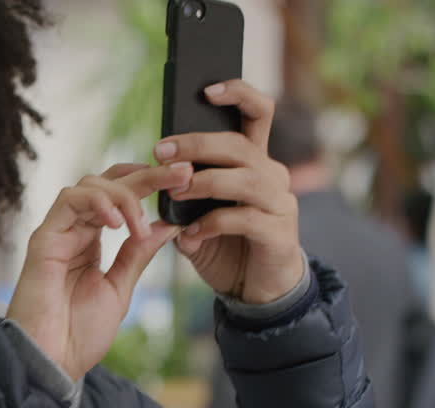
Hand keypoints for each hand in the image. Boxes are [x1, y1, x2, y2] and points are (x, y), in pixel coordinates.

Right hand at [8, 162, 192, 379]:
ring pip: (89, 185)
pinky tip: (118, 223)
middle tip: (181, 175)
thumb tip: (166, 225)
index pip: (119, 198)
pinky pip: (68, 200)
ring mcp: (57, 232)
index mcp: (90, 242)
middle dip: (148, 176)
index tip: (184, 181)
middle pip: (108, 183)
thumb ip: (138, 254)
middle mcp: (73, 231)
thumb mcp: (120, 288)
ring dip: (123, 195)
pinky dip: (97, 203)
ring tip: (140, 223)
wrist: (51, 361)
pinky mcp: (43, 238)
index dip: (150, 184)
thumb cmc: (79, 333)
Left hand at [158, 80, 303, 303]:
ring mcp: (279, 202)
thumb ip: (182, 194)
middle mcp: (272, 174)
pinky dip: (209, 225)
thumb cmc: (226, 245)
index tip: (206, 90)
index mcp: (254, 161)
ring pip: (242, 178)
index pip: (258, 112)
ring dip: (202, 182)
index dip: (237, 93)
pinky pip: (241, 219)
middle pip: (238, 145)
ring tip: (174, 194)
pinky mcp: (278, 232)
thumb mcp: (199, 214)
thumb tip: (155, 175)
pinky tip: (189, 235)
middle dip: (196, 145)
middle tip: (161, 153)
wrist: (256, 289)